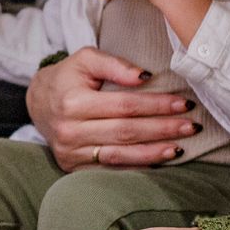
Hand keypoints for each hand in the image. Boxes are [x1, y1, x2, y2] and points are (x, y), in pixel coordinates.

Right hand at [26, 47, 197, 170]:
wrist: (38, 102)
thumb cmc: (69, 77)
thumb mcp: (86, 59)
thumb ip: (115, 64)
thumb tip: (146, 76)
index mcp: (73, 102)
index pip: (124, 105)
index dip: (156, 105)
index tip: (183, 103)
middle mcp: (69, 131)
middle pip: (126, 132)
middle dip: (162, 129)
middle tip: (191, 126)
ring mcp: (70, 153)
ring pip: (120, 155)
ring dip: (153, 152)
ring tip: (179, 147)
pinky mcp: (71, 167)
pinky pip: (110, 169)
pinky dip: (136, 166)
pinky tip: (157, 160)